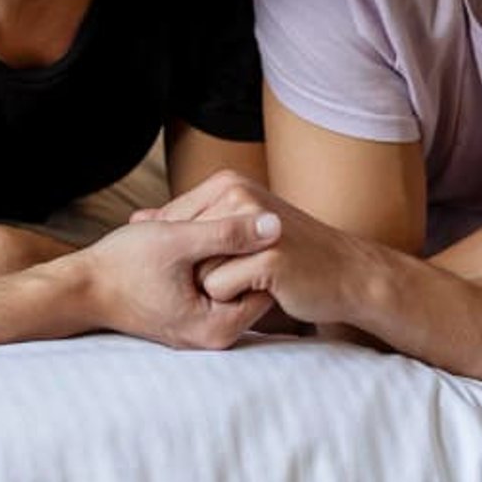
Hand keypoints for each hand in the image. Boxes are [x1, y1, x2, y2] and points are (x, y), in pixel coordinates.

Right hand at [77, 208, 282, 348]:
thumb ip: (228, 233)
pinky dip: (212, 263)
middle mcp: (215, 337)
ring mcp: (202, 329)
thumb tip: (277, 224)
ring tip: (206, 231)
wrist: (80, 288)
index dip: (261, 248)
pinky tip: (196, 242)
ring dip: (228, 256)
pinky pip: (217, 287)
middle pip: (254, 285)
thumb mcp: (178, 241)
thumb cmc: (123, 265)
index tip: (242, 223)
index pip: (269, 284)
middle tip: (228, 224)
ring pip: (234, 283)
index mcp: (219, 328)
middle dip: (245, 252)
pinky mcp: (190, 317)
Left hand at [140, 172, 375, 328]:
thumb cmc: (286, 253)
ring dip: (221, 286)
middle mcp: (239, 193)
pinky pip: (218, 290)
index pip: (171, 223)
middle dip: (202, 272)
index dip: (186, 255)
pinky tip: (266, 288)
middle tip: (243, 272)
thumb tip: (135, 218)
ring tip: (255, 278)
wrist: (345, 274)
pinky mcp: (266, 255)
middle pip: (181, 249)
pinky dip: (236, 299)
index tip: (224, 260)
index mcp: (228, 182)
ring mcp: (253, 221)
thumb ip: (187, 223)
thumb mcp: (232, 228)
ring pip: (198, 272)